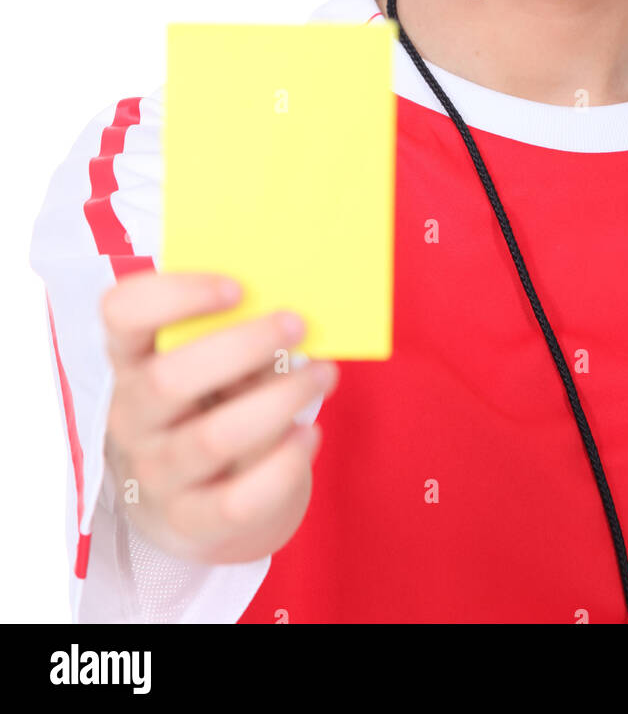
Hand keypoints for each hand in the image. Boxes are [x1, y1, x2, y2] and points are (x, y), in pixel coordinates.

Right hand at [100, 271, 337, 564]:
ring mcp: (155, 474)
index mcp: (131, 360)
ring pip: (212, 438)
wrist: (196, 503)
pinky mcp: (190, 521)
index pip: (122, 314)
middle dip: (242, 346)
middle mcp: (132, 417)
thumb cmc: (212, 406)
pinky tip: (310, 435)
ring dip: (279, 400)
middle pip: (168, 379)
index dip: (174, 295)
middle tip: (297, 324)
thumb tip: (288, 312)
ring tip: (324, 375)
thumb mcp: (211, 365)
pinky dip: (283, 465)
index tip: (236, 287)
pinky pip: (238, 500)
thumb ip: (236, 335)